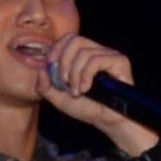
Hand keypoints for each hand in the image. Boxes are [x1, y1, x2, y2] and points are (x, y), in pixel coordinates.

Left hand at [40, 34, 156, 151]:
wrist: (107, 121)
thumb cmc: (87, 109)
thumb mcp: (59, 99)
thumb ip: (45, 86)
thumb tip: (41, 69)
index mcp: (84, 55)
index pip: (68, 38)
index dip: (56, 48)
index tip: (50, 65)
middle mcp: (98, 51)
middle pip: (75, 40)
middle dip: (64, 61)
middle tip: (63, 82)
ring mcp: (109, 55)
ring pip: (84, 52)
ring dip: (75, 74)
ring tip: (76, 92)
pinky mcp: (119, 61)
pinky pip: (96, 60)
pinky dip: (86, 75)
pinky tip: (86, 89)